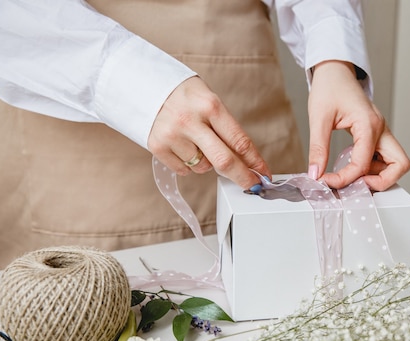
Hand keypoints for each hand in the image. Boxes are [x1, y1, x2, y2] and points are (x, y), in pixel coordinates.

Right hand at [147, 77, 270, 188]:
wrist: (145, 85)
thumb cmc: (185, 96)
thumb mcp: (209, 102)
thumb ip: (226, 130)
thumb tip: (247, 162)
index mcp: (210, 106)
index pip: (239, 140)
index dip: (255, 161)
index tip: (264, 173)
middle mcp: (191, 121)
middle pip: (224, 160)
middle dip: (242, 177)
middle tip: (252, 185)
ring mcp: (172, 135)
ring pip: (203, 167)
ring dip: (206, 162)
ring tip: (195, 141)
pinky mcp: (157, 146)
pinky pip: (184, 170)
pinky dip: (188, 164)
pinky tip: (182, 146)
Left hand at [307, 61, 409, 190]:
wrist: (335, 71)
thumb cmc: (329, 88)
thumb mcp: (318, 118)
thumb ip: (318, 148)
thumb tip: (316, 174)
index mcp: (369, 124)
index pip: (363, 164)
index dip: (345, 179)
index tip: (326, 181)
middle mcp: (381, 129)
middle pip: (399, 165)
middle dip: (380, 181)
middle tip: (356, 184)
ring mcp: (382, 132)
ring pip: (395, 163)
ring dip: (378, 175)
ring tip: (352, 175)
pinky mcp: (377, 134)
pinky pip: (385, 158)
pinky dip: (373, 167)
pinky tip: (353, 165)